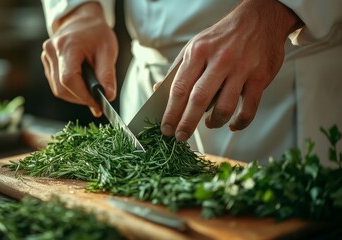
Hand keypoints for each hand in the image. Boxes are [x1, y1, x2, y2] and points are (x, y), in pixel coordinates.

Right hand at [41, 3, 117, 116]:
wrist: (83, 20)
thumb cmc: (96, 33)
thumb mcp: (108, 50)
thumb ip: (107, 74)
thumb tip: (108, 96)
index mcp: (67, 45)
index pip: (69, 79)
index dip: (83, 95)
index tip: (97, 104)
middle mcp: (52, 51)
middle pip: (61, 87)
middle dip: (81, 98)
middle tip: (97, 100)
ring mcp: (46, 57)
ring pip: (58, 89)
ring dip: (76, 95)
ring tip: (91, 90)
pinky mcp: (46, 62)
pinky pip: (56, 84)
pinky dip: (70, 90)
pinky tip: (82, 84)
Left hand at [160, 0, 301, 140]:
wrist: (260, 19)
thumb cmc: (222, 37)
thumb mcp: (195, 46)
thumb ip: (178, 70)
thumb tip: (158, 90)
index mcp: (199, 52)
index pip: (180, 87)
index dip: (171, 111)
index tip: (166, 127)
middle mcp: (219, 60)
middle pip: (199, 99)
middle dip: (187, 123)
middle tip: (181, 136)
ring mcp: (241, 69)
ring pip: (224, 107)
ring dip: (214, 122)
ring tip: (209, 124)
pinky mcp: (260, 78)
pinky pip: (249, 109)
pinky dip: (240, 123)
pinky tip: (232, 125)